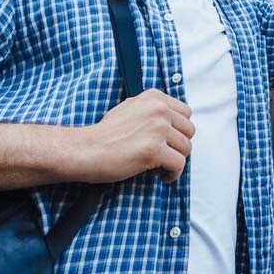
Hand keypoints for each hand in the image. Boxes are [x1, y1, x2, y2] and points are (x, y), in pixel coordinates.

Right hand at [71, 89, 194, 183]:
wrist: (84, 149)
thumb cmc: (105, 134)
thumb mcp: (130, 108)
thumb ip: (152, 110)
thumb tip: (174, 121)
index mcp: (154, 97)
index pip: (186, 113)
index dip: (178, 130)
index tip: (167, 141)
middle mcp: (159, 109)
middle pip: (189, 131)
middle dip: (178, 146)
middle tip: (164, 155)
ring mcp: (157, 129)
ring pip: (186, 148)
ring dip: (175, 160)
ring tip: (160, 166)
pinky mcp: (154, 150)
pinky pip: (179, 164)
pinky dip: (173, 174)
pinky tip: (161, 176)